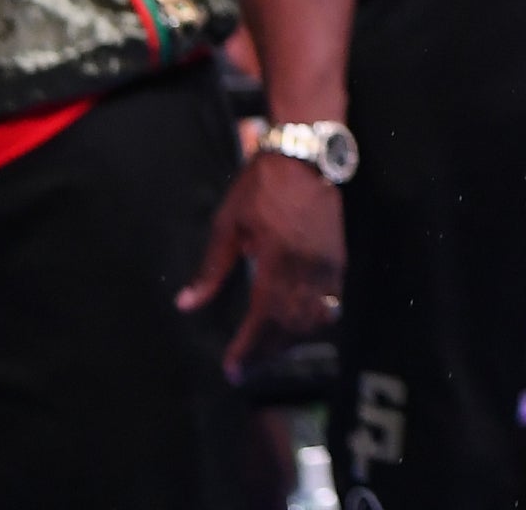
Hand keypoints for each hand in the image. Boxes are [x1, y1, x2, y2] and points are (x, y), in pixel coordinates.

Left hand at [177, 148, 345, 380]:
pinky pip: (331, 302)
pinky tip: (299, 328)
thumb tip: (186, 304)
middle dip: (267, 353)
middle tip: (246, 370)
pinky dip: (315, 321)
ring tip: (268, 353)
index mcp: (276, 261)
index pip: (263, 318)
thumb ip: (211, 268)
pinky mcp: (339, 259)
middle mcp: (307, 269)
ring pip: (314, 319)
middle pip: (291, 326)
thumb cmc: (260, 187)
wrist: (304, 155)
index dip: (248, 348)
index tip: (232, 369)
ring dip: (292, 342)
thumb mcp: (228, 224)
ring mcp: (328, 266)